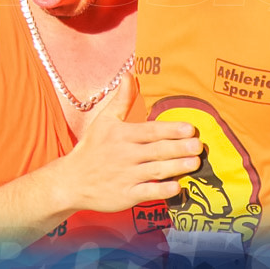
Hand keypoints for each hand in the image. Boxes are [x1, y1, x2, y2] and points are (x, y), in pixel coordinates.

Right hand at [52, 75, 199, 213]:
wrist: (71, 180)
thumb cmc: (91, 148)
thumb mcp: (104, 120)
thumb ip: (121, 100)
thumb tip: (129, 74)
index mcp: (122, 135)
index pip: (150, 131)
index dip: (170, 130)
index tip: (190, 128)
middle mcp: (125, 155)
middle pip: (157, 150)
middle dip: (179, 148)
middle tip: (199, 146)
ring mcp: (125, 176)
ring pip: (156, 171)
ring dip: (177, 167)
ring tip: (195, 163)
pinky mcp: (125, 196)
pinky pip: (147, 192)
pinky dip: (162, 190)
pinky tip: (177, 186)